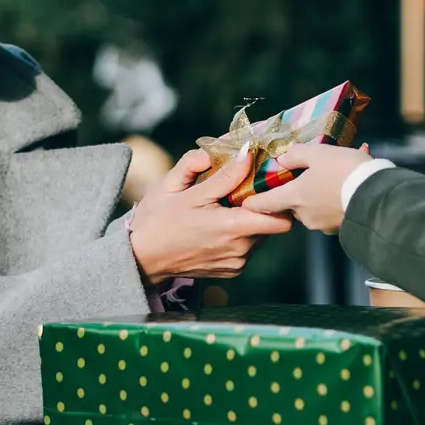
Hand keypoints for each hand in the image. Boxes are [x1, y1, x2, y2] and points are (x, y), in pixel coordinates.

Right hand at [126, 146, 292, 282]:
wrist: (142, 257)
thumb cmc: (159, 219)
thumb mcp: (182, 189)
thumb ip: (219, 173)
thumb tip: (245, 153)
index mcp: (233, 227)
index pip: (282, 220)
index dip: (280, 202)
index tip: (268, 186)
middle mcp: (241, 249)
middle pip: (273, 225)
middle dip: (263, 208)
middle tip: (244, 192)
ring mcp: (237, 263)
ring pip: (261, 236)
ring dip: (251, 222)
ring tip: (227, 209)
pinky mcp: (232, 271)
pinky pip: (248, 249)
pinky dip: (241, 237)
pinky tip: (219, 228)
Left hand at [241, 143, 374, 234]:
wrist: (376, 196)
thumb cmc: (343, 172)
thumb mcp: (317, 154)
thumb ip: (296, 155)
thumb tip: (283, 158)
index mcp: (293, 197)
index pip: (264, 203)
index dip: (253, 202)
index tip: (246, 202)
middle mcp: (304, 215)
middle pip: (292, 203)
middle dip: (300, 189)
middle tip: (311, 172)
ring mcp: (322, 224)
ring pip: (315, 204)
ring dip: (323, 190)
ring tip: (341, 171)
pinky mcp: (340, 227)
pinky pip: (333, 209)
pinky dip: (338, 196)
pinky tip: (353, 181)